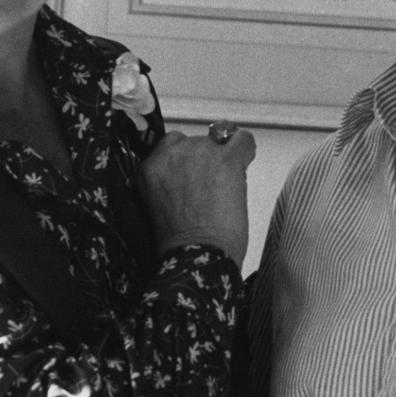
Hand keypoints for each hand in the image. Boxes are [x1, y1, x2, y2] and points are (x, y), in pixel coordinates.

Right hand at [139, 128, 255, 268]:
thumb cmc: (179, 244)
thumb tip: (191, 174)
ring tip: (226, 188)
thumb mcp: (157, 206)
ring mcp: (199, 154)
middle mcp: (171, 155)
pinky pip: (242, 140)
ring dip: (224, 159)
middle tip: (211, 188)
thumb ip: (168, 181)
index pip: (171, 144)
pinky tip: (244, 165)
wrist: (197, 257)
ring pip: (218, 140)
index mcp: (150, 168)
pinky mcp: (226, 159)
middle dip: (205, 161)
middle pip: (196, 142)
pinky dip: (246, 150)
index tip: (194, 174)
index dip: (187, 160)